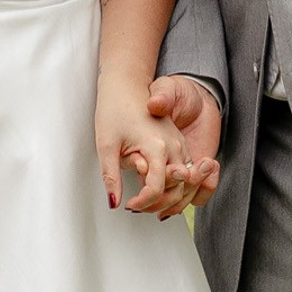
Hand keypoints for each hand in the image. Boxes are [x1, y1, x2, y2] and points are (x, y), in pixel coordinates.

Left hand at [96, 79, 216, 218]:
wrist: (125, 84)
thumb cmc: (115, 109)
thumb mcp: (106, 145)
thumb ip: (111, 176)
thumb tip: (113, 201)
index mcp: (157, 147)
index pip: (156, 188)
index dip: (143, 203)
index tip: (129, 204)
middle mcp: (174, 146)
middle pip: (177, 188)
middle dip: (158, 204)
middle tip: (136, 207)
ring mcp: (179, 144)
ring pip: (185, 182)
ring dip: (169, 197)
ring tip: (146, 202)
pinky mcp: (178, 143)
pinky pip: (185, 171)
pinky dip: (175, 185)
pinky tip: (158, 191)